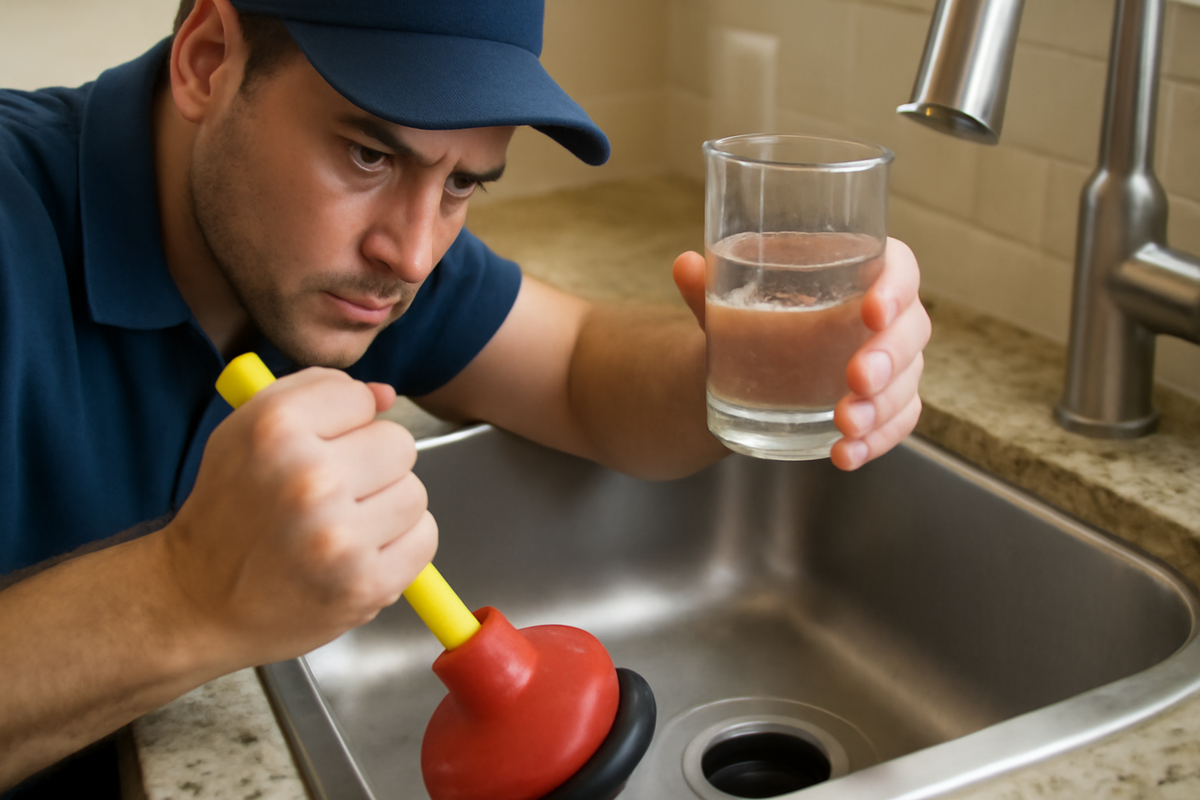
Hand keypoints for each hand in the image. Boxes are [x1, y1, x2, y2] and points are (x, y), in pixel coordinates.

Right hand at [161, 367, 436, 667]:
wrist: (196, 601)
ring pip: (414, 493)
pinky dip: (399, 546)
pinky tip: (357, 554)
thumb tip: (385, 395)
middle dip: (372, 465)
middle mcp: (309, 478)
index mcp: (276, 428)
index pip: (360, 399)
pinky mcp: (365, 583)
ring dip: (386, 508)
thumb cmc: (227, 512)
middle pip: (399, 444)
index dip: (344, 424)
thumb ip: (318, 395)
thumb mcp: (248, 431)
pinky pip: (424, 538)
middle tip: (331, 494)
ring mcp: (339, 536)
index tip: (316, 447)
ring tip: (339, 527)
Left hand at [672, 237, 929, 470]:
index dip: (896, 287)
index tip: (872, 310)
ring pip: (908, 383)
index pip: (901, 268)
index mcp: (863, 272)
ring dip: (881, 408)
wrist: (753, 366)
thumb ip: (709, 288)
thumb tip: (684, 266)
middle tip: (855, 379)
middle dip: (888, 357)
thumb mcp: (731, 303)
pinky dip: (876, 441)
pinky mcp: (887, 405)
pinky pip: (898, 423)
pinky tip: (845, 455)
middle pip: (912, 330)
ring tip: (844, 425)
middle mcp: (889, 317)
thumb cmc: (758, 319)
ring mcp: (894, 365)